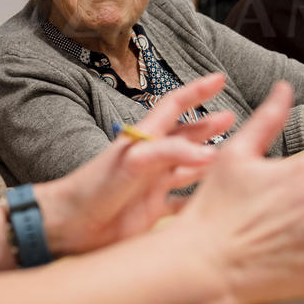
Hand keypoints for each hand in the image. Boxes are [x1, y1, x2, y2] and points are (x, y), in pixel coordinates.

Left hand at [37, 73, 235, 255]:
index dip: (197, 91)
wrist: (69, 225)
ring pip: (189, 167)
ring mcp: (153, 184)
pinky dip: (199, 199)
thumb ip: (169, 154)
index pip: (175, 105)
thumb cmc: (93, 187)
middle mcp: (152, 158)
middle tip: (235, 117)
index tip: (219, 78)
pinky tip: (214, 199)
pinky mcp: (152, 210)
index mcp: (145, 138)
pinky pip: (182, 203)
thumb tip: (210, 154)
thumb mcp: (131, 162)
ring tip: (233, 154)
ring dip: (209, 160)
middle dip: (209, 126)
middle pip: (186, 136)